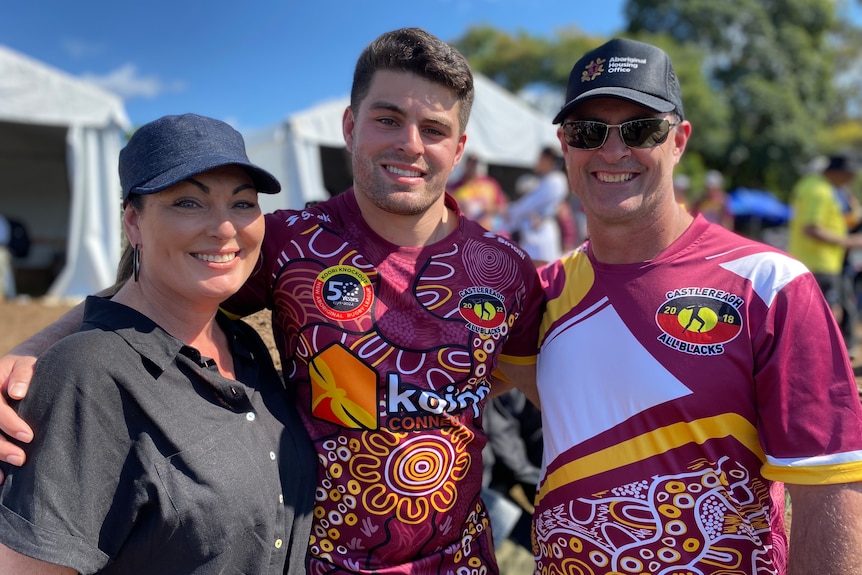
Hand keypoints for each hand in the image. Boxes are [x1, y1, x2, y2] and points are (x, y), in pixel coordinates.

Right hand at [0, 353, 35, 478]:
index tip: (29, 436)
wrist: (13, 372)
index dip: (9, 423)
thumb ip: (23, 374)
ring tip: (16, 467)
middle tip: (22, 459)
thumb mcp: (25, 364)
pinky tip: (1, 478)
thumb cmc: (23, 370)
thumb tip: (17, 393)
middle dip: (1, 446)